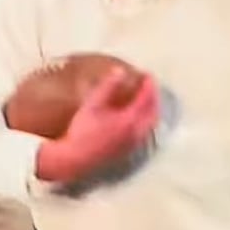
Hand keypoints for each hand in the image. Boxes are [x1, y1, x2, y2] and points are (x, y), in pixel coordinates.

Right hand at [41, 68, 158, 183]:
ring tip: (146, 98)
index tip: (147, 74)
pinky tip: (137, 116)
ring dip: (151, 108)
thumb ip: (108, 86)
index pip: (146, 98)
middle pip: (153, 110)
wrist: (76, 159)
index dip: (149, 84)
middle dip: (153, 95)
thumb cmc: (83, 131)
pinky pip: (145, 131)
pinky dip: (146, 119)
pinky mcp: (129, 149)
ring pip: (151, 122)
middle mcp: (137, 132)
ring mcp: (134, 142)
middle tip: (149, 84)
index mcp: (130, 120)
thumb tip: (120, 71)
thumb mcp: (93, 104)